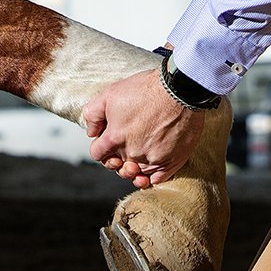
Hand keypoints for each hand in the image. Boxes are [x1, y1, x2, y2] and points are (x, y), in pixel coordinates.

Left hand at [81, 68, 206, 188]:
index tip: (108, 141)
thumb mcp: (110, 93)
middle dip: (117, 158)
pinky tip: (151, 169)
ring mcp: (152, 159)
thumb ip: (93, 114)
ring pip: (136, 174)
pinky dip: (152, 177)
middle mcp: (132, 153)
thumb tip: (91, 131)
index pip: (98, 154)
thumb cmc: (147, 89)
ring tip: (136, 161)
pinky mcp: (171, 162)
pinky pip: (156, 180)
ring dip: (134, 169)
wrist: (180, 89)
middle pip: (117, 165)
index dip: (100, 147)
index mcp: (115, 138)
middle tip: (124, 147)